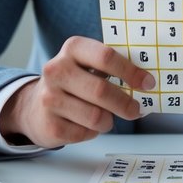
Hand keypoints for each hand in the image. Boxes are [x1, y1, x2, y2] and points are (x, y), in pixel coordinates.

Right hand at [0, 36, 154, 148]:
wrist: (34, 107)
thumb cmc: (72, 83)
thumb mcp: (86, 64)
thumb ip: (112, 66)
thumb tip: (147, 79)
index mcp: (72, 49)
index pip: (106, 56)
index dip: (131, 71)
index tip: (148, 83)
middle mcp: (56, 70)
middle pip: (102, 90)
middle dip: (125, 103)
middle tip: (136, 109)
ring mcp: (50, 98)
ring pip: (96, 116)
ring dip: (108, 121)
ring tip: (105, 118)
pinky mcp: (50, 125)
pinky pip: (85, 133)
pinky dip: (92, 132)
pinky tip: (84, 124)